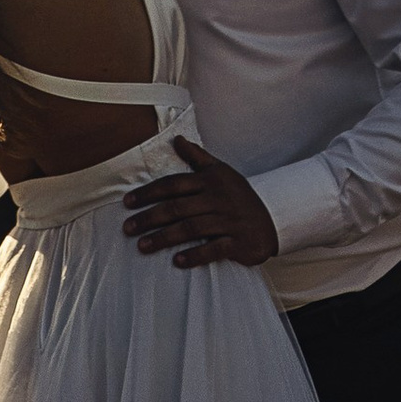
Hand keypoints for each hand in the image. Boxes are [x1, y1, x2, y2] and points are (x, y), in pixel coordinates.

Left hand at [121, 137, 279, 268]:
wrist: (272, 219)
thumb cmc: (239, 195)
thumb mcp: (221, 171)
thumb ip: (197, 156)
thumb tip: (176, 139)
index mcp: (209, 181)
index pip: (174, 184)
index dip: (149, 192)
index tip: (128, 203)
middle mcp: (216, 199)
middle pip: (177, 207)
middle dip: (150, 218)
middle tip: (128, 228)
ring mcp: (227, 221)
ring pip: (191, 228)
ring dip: (165, 238)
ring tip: (143, 246)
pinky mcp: (237, 242)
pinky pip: (213, 249)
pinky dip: (195, 255)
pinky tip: (177, 262)